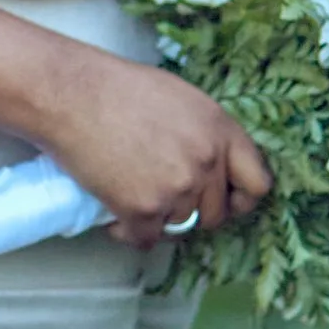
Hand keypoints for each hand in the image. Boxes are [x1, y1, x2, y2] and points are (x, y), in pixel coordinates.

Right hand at [34, 54, 271, 249]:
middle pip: (215, 214)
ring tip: (131, 202)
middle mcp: (206, 162)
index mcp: (221, 130)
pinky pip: (146, 239)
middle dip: (190, 213)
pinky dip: (128, 233)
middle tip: (163, 201)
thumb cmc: (117, 89)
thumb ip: (205, 134)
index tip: (224, 203)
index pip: (257, 184)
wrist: (71, 94)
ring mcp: (177, 188)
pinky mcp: (144, 209)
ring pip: (179, 228)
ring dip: (157, 222)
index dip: (240, 200)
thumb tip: (211, 165)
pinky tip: (114, 218)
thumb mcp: (181, 100)